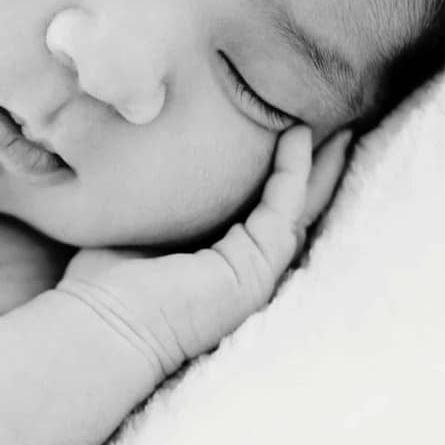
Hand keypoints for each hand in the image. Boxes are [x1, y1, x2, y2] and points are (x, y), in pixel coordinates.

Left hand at [57, 126, 352, 376]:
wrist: (102, 323)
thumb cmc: (104, 282)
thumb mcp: (137, 222)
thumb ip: (158, 193)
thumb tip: (152, 142)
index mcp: (218, 257)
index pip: (259, 207)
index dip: (278, 168)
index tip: (286, 124)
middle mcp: (243, 266)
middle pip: (294, 207)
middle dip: (319, 165)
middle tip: (342, 121)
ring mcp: (255, 271)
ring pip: (301, 207)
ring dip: (320, 163)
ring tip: (340, 123)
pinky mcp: (254, 270)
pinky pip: (284, 208)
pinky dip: (294, 170)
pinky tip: (297, 134)